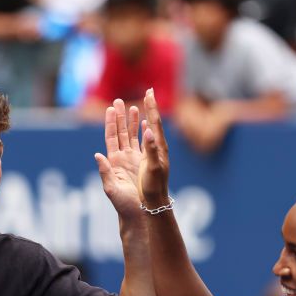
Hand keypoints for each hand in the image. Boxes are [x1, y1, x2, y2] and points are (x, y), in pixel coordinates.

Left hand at [94, 97, 144, 219]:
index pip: (111, 138)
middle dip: (120, 117)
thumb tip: (97, 155)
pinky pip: (143, 145)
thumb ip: (104, 172)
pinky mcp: (143, 164)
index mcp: (113, 162)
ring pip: (132, 136)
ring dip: (132, 122)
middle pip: (120, 133)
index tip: (110, 108)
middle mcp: (122, 158)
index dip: (110, 123)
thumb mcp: (111, 189)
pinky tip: (146, 123)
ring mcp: (133, 160)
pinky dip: (144, 133)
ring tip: (134, 106)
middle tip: (119, 100)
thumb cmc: (124, 205)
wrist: (139, 213)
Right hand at [137, 88, 170, 205]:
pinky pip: (143, 140)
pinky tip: (144, 124)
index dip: (151, 107)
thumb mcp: (154, 169)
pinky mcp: (145, 160)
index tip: (150, 92)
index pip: (154, 122)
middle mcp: (155, 148)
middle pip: (148, 122)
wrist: (154, 203)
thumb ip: (150, 150)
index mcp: (157, 148)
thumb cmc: (154, 187)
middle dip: (144, 107)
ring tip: (137, 103)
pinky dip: (143, 128)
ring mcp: (149, 154)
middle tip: (144, 92)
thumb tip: (148, 131)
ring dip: (139, 116)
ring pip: (143, 130)